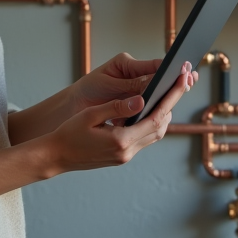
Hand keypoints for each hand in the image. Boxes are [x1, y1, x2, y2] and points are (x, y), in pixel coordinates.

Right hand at [42, 62, 194, 174]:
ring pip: (155, 134)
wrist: (56, 156)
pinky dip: (150, 123)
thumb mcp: (90, 115)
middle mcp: (127, 152)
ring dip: (162, 114)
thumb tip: (142, 98)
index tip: (182, 80)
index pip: (156, 117)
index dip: (172, 97)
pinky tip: (148, 109)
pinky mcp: (122, 156)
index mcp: (120, 141)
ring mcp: (126, 156)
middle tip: (178, 82)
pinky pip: (144, 138)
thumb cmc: (68, 134)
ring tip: (166, 93)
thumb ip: (117, 107)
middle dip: (171, 104)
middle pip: (160, 127)